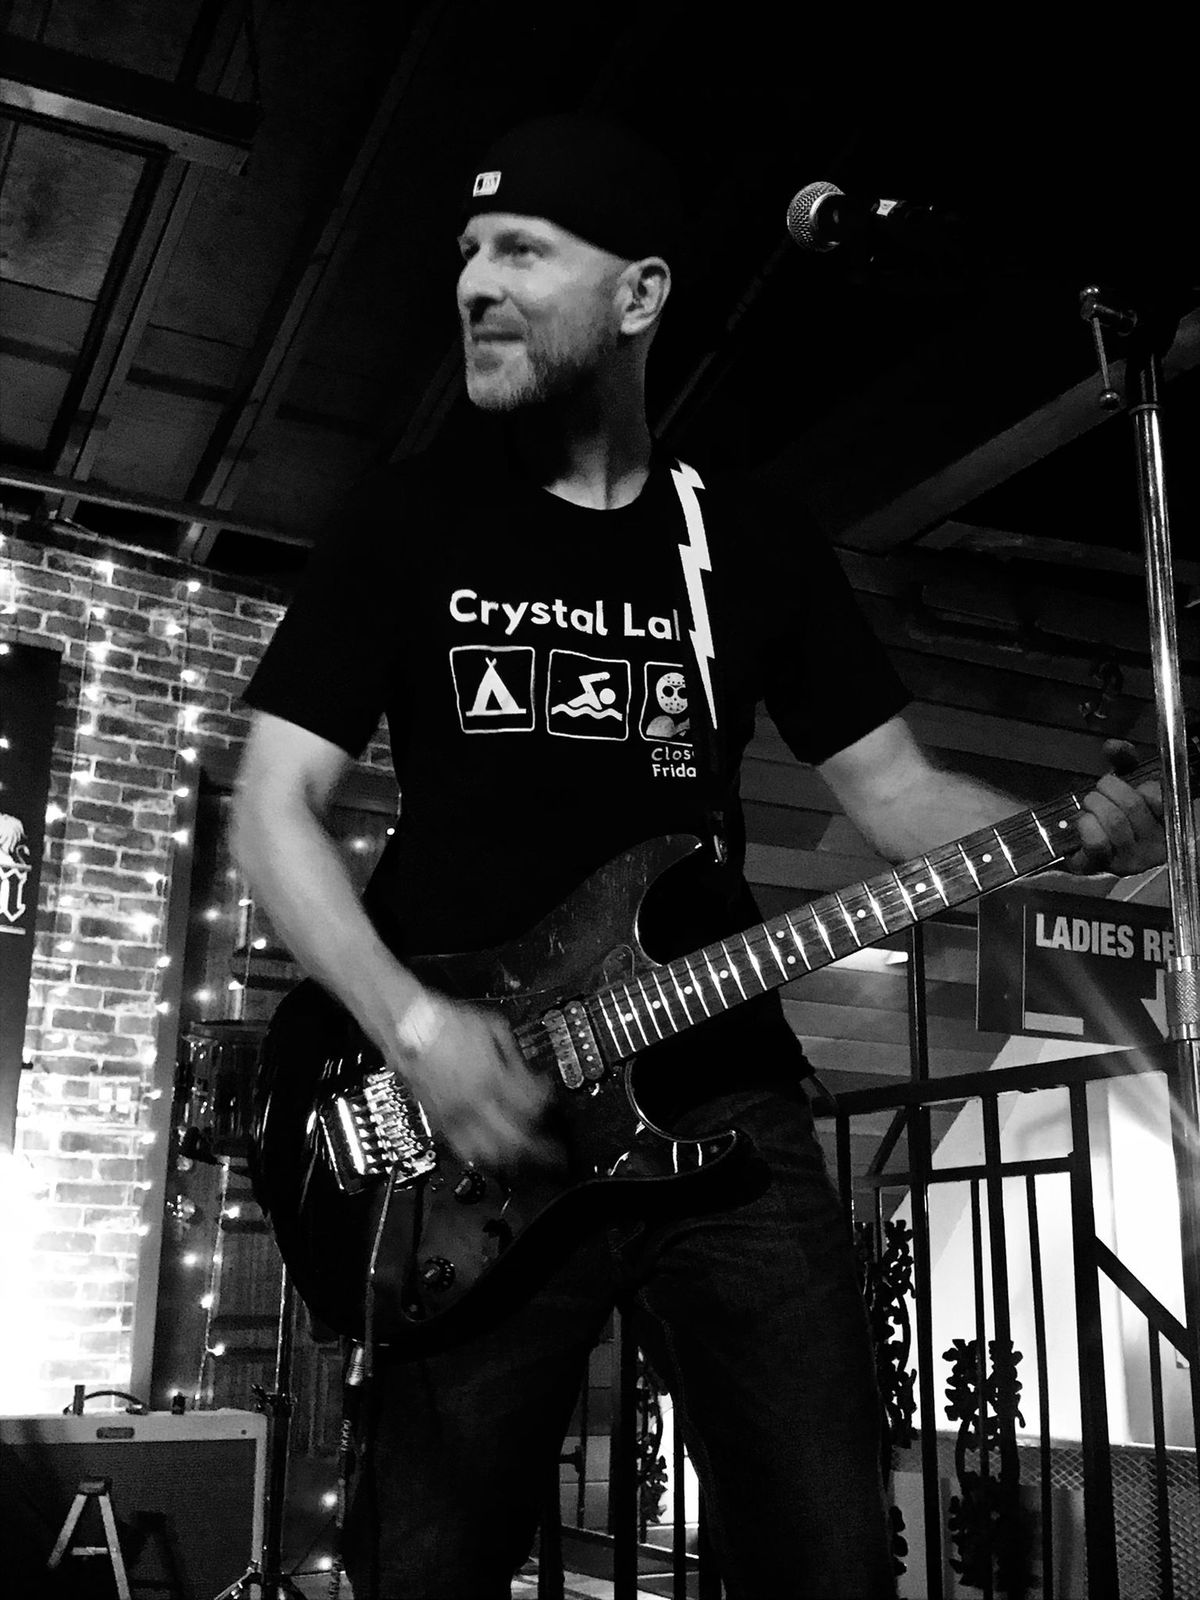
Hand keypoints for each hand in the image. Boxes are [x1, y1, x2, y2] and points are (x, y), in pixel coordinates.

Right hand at [390, 994, 551, 1168]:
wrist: (408, 1025)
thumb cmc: (448, 1022)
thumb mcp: (494, 1027)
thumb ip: (515, 1055)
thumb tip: (530, 1073)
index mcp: (493, 1079)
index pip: (532, 1105)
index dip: (546, 1100)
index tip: (547, 1093)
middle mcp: (475, 1104)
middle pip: (516, 1140)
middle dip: (539, 1148)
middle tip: (554, 1151)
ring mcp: (455, 1117)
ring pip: (489, 1154)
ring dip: (512, 1158)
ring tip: (526, 1157)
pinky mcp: (439, 1121)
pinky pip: (463, 1150)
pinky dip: (482, 1156)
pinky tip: (491, 1153)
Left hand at [1065, 739, 1164, 876]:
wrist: (1087, 850)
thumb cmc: (1112, 815)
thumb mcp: (1124, 784)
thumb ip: (1124, 761)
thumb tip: (1112, 746)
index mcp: (1164, 820)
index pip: (1156, 795)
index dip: (1133, 785)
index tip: (1119, 785)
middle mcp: (1155, 843)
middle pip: (1131, 806)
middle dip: (1106, 791)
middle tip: (1097, 794)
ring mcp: (1133, 859)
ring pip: (1114, 821)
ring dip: (1093, 806)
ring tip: (1089, 807)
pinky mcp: (1107, 868)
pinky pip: (1097, 843)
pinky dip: (1085, 826)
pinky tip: (1084, 822)